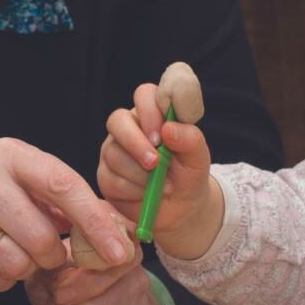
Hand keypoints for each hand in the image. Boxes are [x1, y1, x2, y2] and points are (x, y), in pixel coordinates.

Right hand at [0, 137, 129, 301]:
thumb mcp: (19, 191)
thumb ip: (65, 207)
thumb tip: (122, 236)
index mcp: (9, 153)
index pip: (64, 185)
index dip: (96, 222)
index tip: (121, 252)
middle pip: (42, 236)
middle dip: (48, 257)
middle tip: (36, 252)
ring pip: (16, 262)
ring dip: (20, 271)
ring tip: (4, 254)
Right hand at [99, 82, 223, 258]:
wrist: (181, 209)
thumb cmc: (189, 175)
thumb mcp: (198, 157)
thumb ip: (190, 138)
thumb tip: (169, 129)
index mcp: (152, 115)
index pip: (144, 95)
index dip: (150, 111)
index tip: (163, 135)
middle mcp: (128, 128)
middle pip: (117, 120)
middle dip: (136, 143)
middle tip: (155, 163)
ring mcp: (113, 151)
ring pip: (114, 154)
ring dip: (141, 174)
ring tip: (162, 186)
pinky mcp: (106, 176)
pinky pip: (112, 179)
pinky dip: (134, 190)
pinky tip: (147, 194)